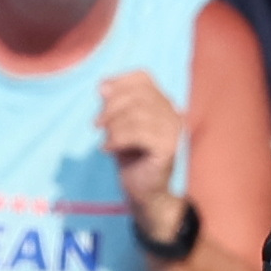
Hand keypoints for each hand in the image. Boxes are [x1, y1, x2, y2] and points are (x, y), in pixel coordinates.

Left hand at [96, 69, 185, 227]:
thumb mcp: (120, 125)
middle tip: (97, 124)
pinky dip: (118, 138)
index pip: (143, 78)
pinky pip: (140, 133)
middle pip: (139, 94)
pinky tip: (108, 149)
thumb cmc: (131, 157)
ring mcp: (174, 130)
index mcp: (163, 102)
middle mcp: (173, 112)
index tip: (100, 93)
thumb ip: (115, 105)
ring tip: (105, 138)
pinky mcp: (169, 148)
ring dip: (114, 125)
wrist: (143, 192)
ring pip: (139, 114)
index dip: (120, 81)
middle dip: (112, 106)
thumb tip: (103, 86)